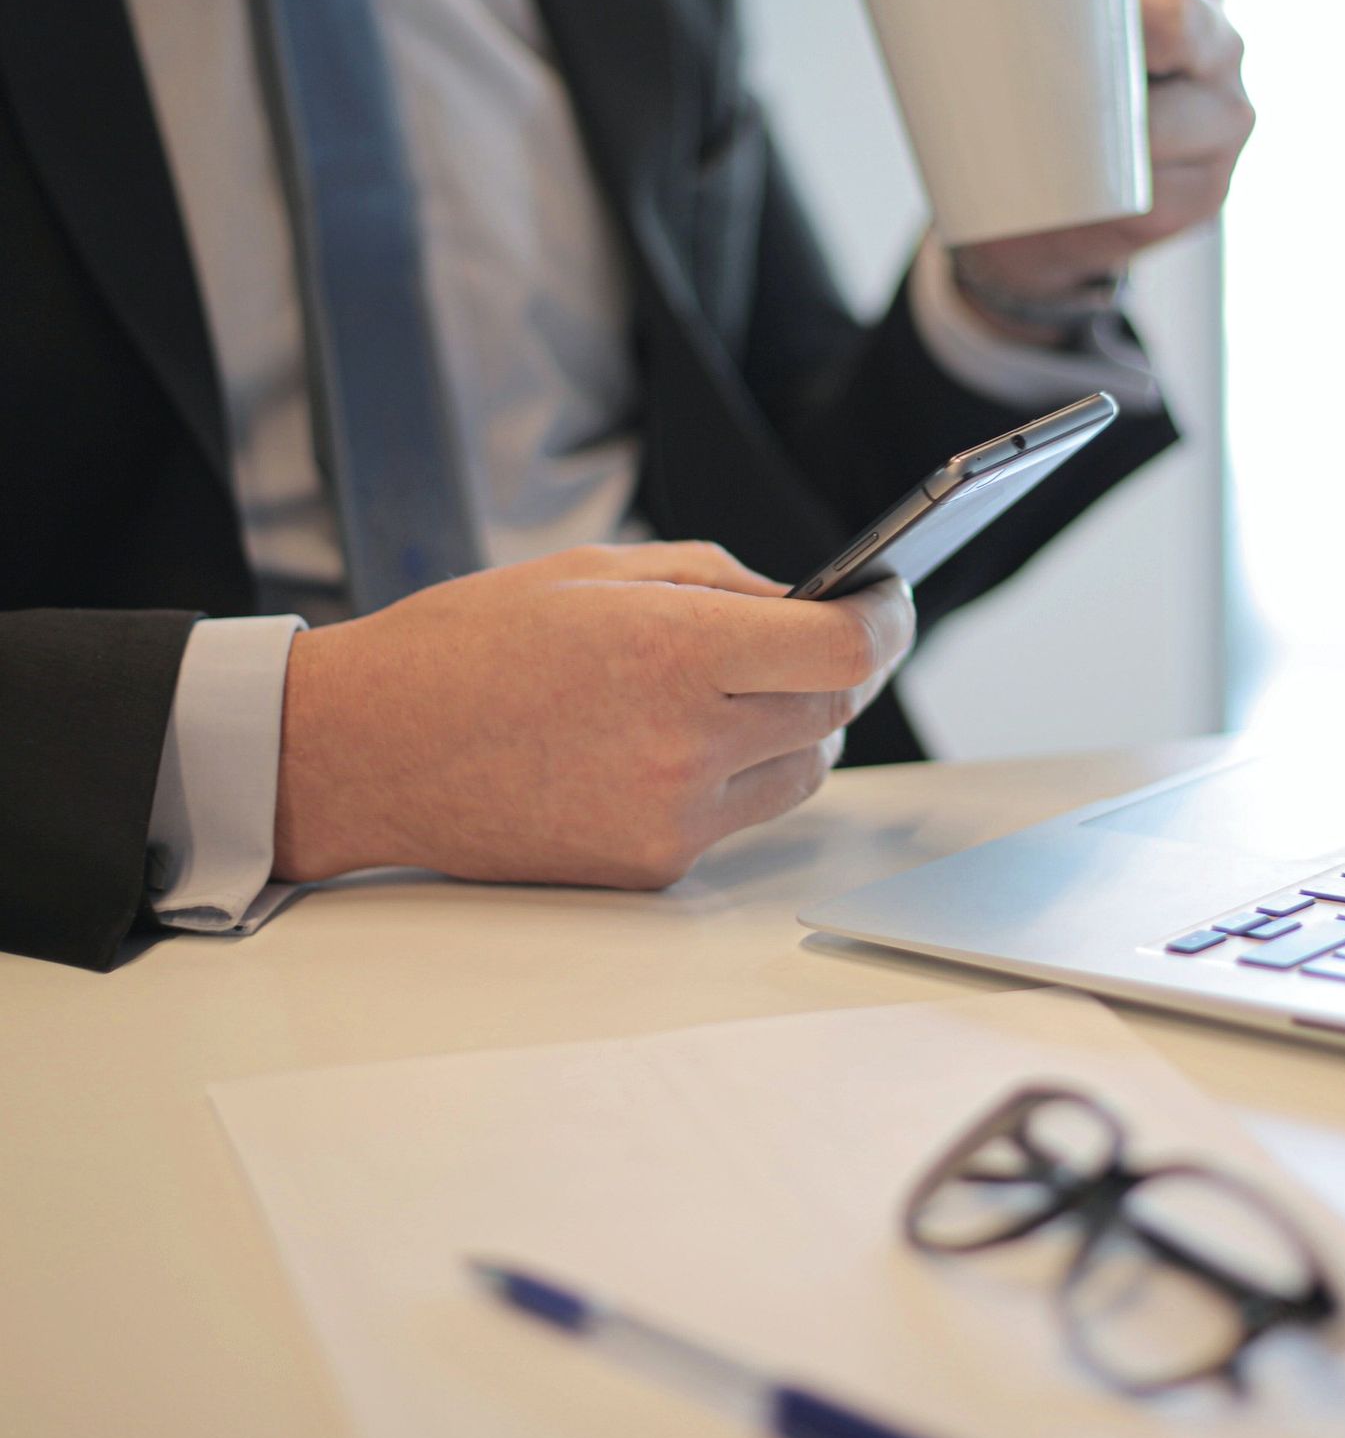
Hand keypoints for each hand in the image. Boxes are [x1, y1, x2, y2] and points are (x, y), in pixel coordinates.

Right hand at [271, 542, 913, 889]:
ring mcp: (671, 816)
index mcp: (673, 651)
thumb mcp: (592, 570)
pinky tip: (674, 741)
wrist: (362, 753)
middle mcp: (685, 743)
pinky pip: (741, 816)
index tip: (888, 599)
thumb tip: (803, 600)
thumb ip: (716, 580)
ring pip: (804, 769)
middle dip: (839, 665)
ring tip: (735, 689)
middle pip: (836, 708)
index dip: (887, 621)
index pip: (846, 650)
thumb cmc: (469, 643)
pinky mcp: (652, 868)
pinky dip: (736, 774)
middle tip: (814, 633)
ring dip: (796, 725)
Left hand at [951, 0, 1253, 339]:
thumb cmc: (1032, 98)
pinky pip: (1186, 186)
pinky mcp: (1201, 188)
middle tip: (1104, 39)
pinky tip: (1145, 177)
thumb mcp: (1016, 37)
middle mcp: (1210, 44)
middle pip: (1200, 24)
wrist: (1041, 210)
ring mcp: (1217, 117)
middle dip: (1161, 26)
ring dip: (1156, 119)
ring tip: (1107, 124)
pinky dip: (1158, 184)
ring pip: (1198, 112)